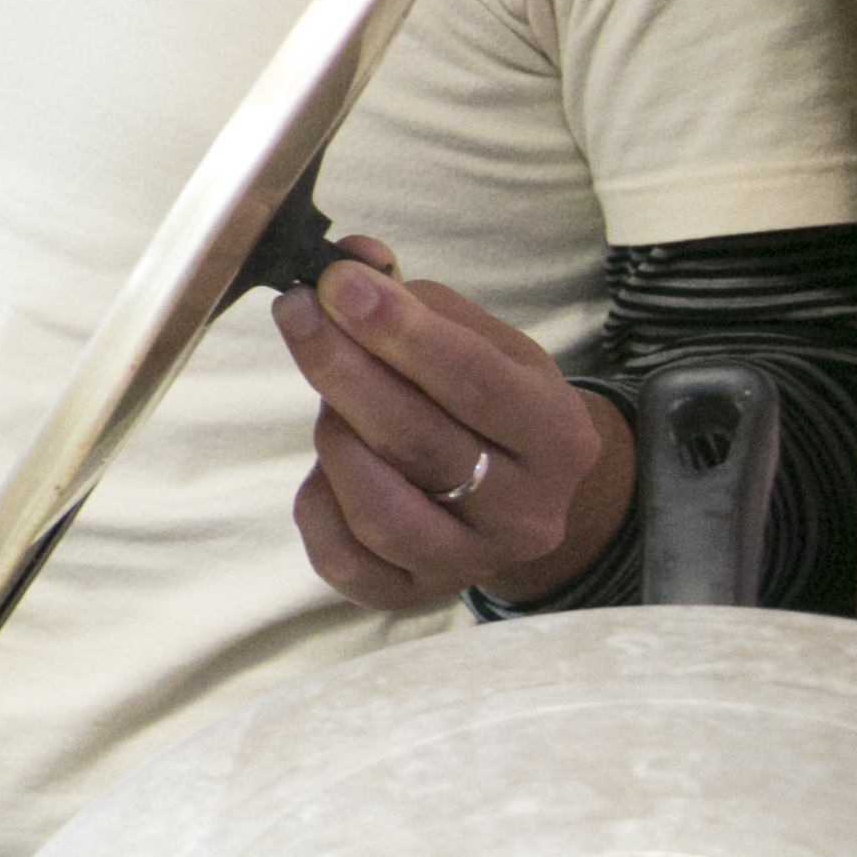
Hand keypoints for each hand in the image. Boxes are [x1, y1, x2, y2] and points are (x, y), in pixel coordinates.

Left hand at [273, 236, 630, 611]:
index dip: (396, 329)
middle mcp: (525, 512)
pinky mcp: (412, 596)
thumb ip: (420, 301)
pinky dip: (317, 502)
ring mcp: (469, 562)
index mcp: (557, 437)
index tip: (337, 282)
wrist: (525, 503)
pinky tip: (329, 467)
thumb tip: (351, 260)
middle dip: (342, 366)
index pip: (472, 380)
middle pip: (416, 440)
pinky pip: (342, 556)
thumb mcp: (487, 345)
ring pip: (377, 505)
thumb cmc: (494, 411)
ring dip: (336, 438)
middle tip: (299, 313)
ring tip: (333, 403)